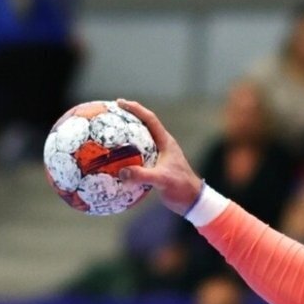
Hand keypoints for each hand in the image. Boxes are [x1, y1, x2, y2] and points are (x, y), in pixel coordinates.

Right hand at [115, 99, 203, 215]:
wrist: (192, 201)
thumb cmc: (181, 187)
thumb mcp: (162, 180)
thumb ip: (142, 176)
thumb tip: (122, 172)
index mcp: (166, 142)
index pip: (149, 119)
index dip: (135, 109)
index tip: (119, 103)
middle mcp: (163, 146)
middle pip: (144, 126)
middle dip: (129, 118)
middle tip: (112, 113)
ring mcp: (159, 156)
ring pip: (140, 141)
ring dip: (127, 136)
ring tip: (111, 134)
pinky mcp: (156, 167)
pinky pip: (138, 156)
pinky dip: (127, 155)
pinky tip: (115, 160)